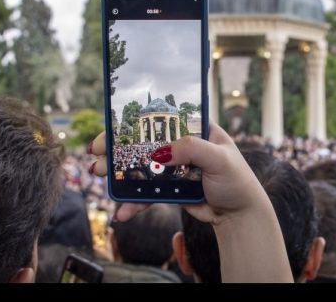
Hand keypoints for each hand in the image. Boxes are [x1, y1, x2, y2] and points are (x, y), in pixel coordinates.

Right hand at [87, 120, 265, 224]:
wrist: (239, 216)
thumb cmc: (237, 181)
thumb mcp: (220, 159)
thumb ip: (192, 149)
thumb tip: (160, 153)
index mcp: (194, 129)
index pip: (160, 118)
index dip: (133, 121)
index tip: (111, 128)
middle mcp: (181, 144)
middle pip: (143, 142)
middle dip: (117, 148)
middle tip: (96, 153)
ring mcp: (173, 167)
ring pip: (140, 167)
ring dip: (119, 172)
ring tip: (98, 175)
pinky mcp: (169, 188)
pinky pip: (146, 192)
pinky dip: (134, 202)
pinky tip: (123, 211)